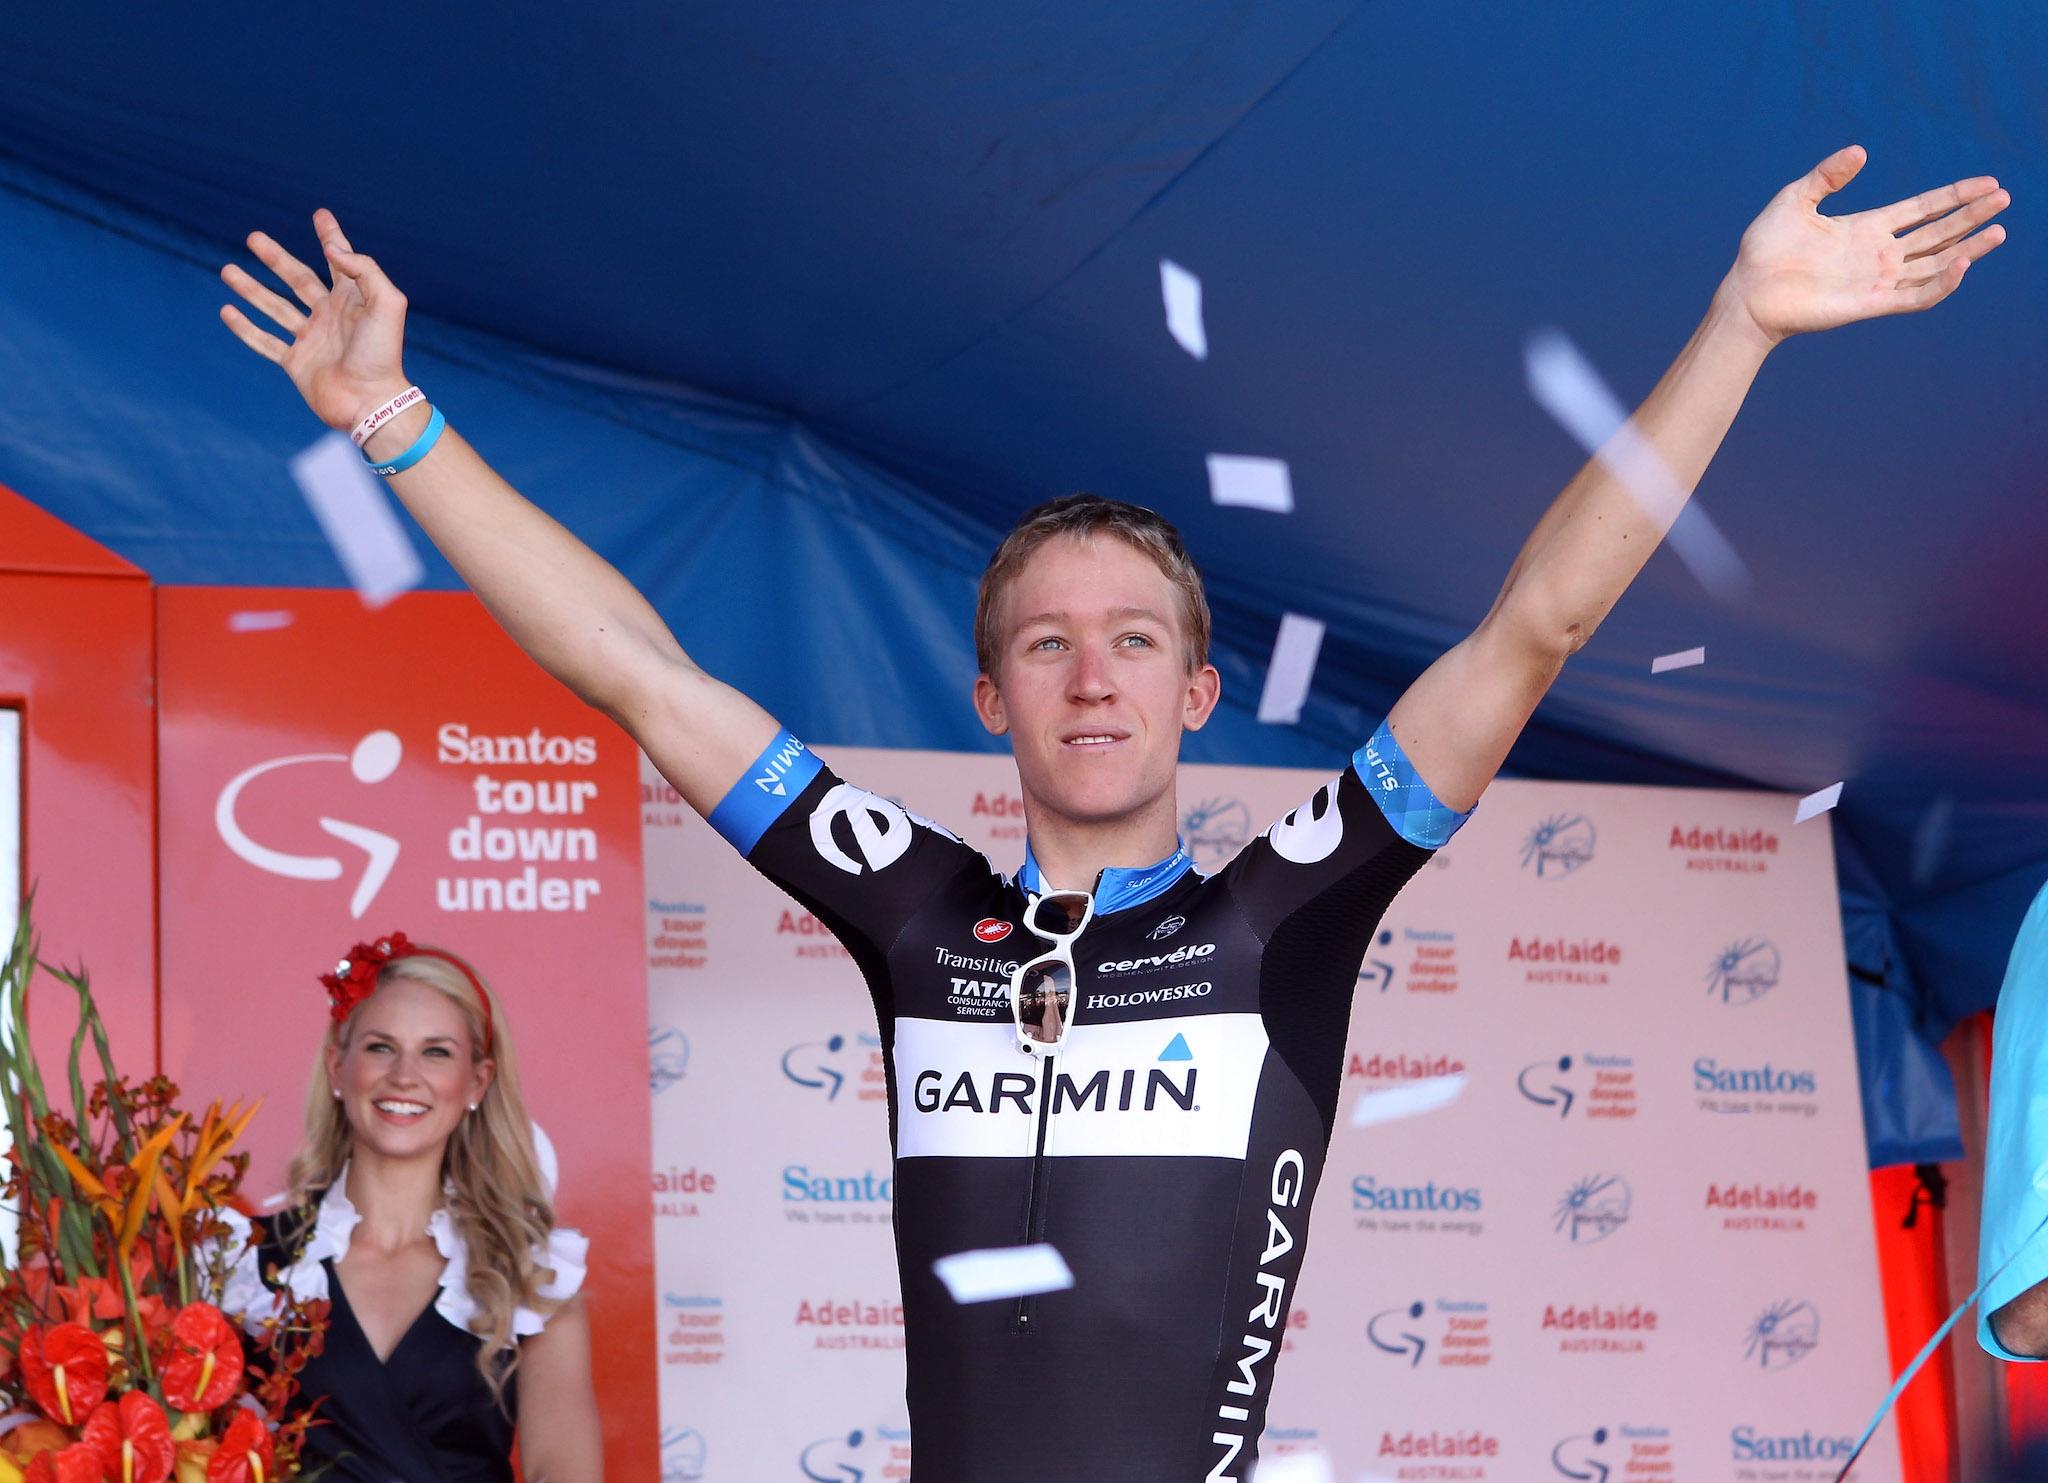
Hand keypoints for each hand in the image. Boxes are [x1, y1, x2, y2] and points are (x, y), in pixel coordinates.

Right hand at [219, 209, 412, 430]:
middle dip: (275, 258)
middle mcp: (331, 317)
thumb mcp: (387, 303)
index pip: (340, 261)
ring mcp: (312, 340)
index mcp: (353, 300)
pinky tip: (227, 311)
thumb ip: (364, 269)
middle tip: (253, 237)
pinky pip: (266, 342)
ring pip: (275, 308)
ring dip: (251, 289)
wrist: (370, 401)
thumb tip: (333, 250)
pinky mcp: (297, 363)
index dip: (331, 237)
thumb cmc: (382, 353)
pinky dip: (245, 328)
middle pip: (298, 279)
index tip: (320, 215)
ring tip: (226, 270)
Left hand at [1720, 146, 2008, 346]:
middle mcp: (1878, 254)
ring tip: (1999, 231)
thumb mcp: (1794, 199)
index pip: (1922, 208)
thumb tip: (1861, 151)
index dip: (1954, 195)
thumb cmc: (1765, 249)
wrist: (1747, 292)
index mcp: (1865, 228)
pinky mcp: (1870, 304)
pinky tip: (1962, 263)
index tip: (1988, 182)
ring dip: (1968, 249)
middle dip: (1971, 216)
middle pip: (1937, 233)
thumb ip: (1827, 175)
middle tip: (2004, 199)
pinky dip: (1942, 283)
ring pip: (1935, 264)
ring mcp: (1877, 280)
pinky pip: (1916, 296)